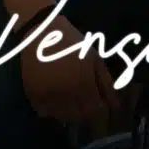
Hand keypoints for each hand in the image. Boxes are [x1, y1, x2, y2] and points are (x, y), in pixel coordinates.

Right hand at [19, 16, 118, 133]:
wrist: (41, 29)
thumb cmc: (71, 42)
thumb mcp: (94, 57)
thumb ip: (106, 82)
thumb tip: (115, 105)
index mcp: (84, 84)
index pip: (96, 113)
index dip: (100, 115)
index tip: (99, 110)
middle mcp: (66, 94)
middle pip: (80, 118)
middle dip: (84, 114)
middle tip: (82, 102)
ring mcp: (48, 96)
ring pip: (62, 118)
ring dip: (68, 113)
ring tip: (68, 98)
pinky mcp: (33, 94)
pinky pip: (44, 112)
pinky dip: (50, 109)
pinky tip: (53, 96)